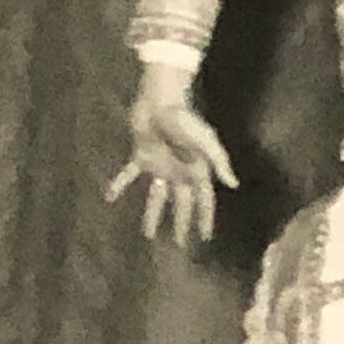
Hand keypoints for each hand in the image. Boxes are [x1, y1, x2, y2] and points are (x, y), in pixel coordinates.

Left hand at [107, 64, 238, 246]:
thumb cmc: (184, 118)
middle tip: (179, 245)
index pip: (203, 202)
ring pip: (156, 197)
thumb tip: (234, 184)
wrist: (159, 98)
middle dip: (180, 224)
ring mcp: (160, 166)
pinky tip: (110, 196)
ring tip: (147, 234)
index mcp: (196, 171)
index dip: (205, 219)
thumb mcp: (206, 140)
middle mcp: (179, 173)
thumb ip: (219, 161)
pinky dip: (120, 184)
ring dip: (152, 215)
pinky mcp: (142, 157)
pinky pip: (130, 174)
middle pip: (180, 205)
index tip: (205, 238)